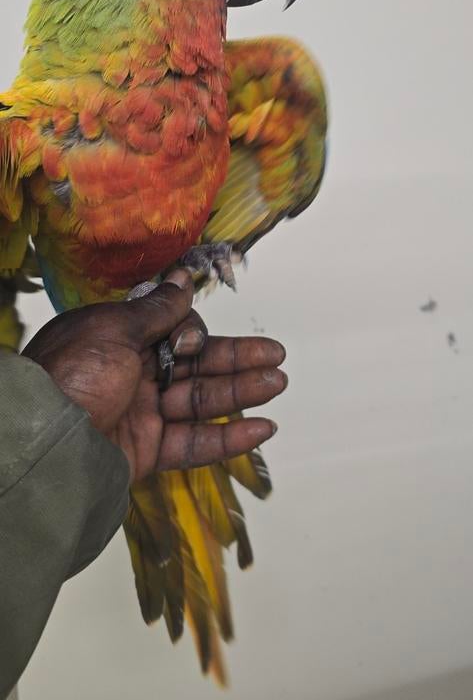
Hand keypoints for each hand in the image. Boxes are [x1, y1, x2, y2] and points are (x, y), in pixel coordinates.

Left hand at [23, 271, 286, 482]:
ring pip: (200, 400)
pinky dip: (229, 437)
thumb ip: (158, 309)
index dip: (190, 331)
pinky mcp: (147, 451)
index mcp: (117, 338)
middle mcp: (130, 372)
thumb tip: (181, 278)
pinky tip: (262, 427)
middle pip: (195, 363)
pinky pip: (194, 442)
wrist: (48, 442)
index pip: (172, 329)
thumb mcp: (115, 328)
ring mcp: (140, 412)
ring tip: (278, 383)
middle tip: (275, 354)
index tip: (191, 337)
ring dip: (242, 391)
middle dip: (237, 358)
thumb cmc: (73, 375)